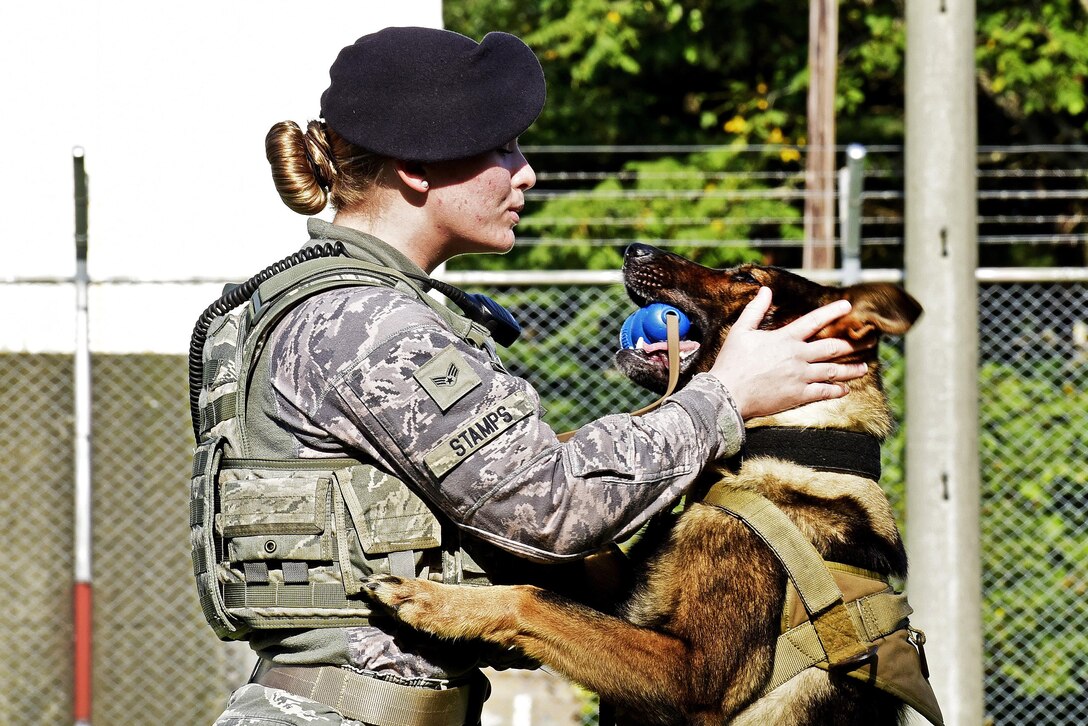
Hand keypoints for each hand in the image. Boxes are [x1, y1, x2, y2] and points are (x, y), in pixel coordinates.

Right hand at [709, 287, 867, 419]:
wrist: (728, 394)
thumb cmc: (732, 362)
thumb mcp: (741, 331)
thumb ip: (755, 310)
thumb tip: (765, 291)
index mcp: (785, 339)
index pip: (814, 321)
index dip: (832, 312)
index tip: (848, 306)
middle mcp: (798, 356)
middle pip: (831, 348)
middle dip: (848, 345)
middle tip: (860, 344)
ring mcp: (800, 377)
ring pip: (833, 371)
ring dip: (851, 370)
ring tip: (862, 369)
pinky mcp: (798, 395)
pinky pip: (824, 392)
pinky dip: (837, 390)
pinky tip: (845, 389)